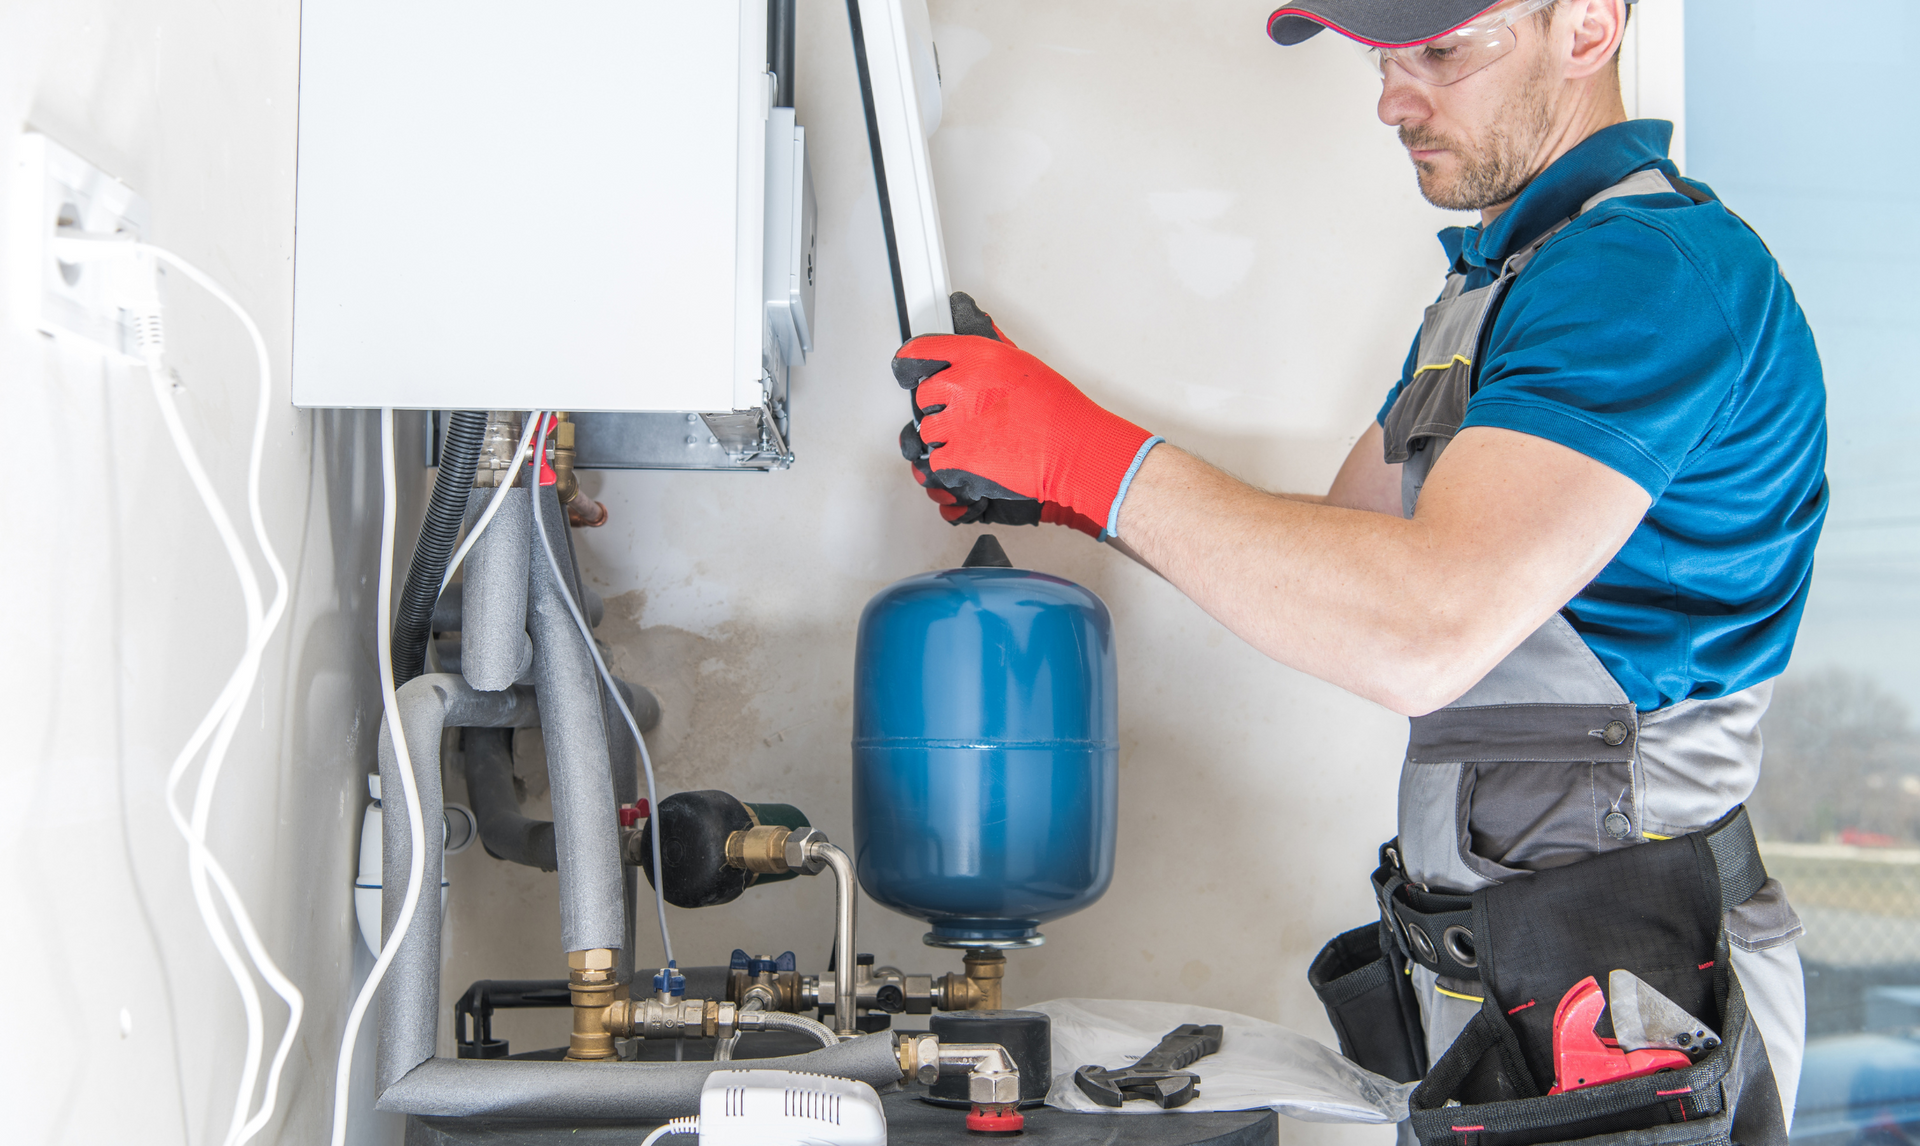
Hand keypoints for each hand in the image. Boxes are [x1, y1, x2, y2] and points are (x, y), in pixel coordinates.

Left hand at [894, 293, 1157, 538]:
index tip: (907, 366)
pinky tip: (973, 458)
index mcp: (976, 356)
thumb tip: (973, 321)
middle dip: (938, 406)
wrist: (1071, 448)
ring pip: (927, 431)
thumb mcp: (1021, 362)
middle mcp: (960, 386)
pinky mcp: (956, 456)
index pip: (921, 351)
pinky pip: (935, 460)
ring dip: (944, 437)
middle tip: (963, 415)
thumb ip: (989, 348)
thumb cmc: (1056, 409)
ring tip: (974, 439)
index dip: (911, 361)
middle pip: (922, 395)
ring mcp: (955, 423)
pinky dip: (949, 464)